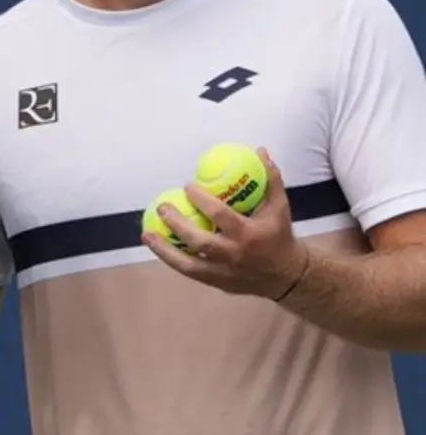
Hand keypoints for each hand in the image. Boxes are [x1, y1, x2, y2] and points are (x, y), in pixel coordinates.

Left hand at [142, 148, 310, 299]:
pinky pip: (190, 272)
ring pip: (189, 264)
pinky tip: (158, 247)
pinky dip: (172, 260)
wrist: (287, 276)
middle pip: (200, 241)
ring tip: (147, 235)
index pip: (220, 215)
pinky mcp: (217, 283)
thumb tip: (259, 152)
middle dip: (177, 224)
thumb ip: (271, 179)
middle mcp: (234, 255)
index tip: (187, 186)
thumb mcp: (280, 207)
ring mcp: (224, 272)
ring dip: (165, 250)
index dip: (201, 200)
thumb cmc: (279, 236)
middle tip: (162, 207)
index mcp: (249, 234)